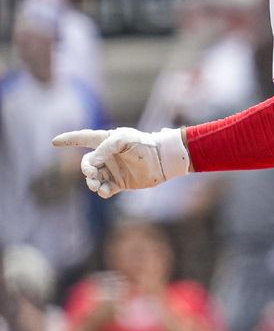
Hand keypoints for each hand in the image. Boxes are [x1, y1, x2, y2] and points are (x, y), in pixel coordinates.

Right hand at [52, 127, 189, 198]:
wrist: (162, 160)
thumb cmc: (143, 144)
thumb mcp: (122, 140)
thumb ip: (104, 149)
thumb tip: (91, 164)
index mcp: (107, 141)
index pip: (84, 138)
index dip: (69, 139)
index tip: (55, 142)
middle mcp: (107, 156)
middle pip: (87, 164)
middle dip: (85, 169)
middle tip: (91, 173)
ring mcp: (113, 170)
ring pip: (93, 179)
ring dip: (92, 182)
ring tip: (97, 185)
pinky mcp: (120, 183)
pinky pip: (105, 190)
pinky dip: (103, 192)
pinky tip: (106, 191)